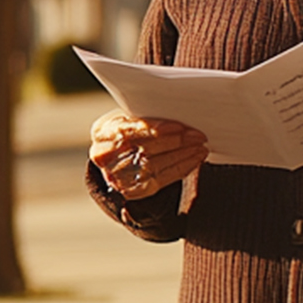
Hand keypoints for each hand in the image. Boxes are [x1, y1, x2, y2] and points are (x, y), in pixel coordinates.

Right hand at [90, 110, 207, 200]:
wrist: (118, 163)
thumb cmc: (129, 134)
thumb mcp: (128, 121)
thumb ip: (143, 117)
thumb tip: (176, 111)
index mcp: (102, 133)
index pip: (128, 131)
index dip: (155, 129)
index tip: (179, 127)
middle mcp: (104, 157)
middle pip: (143, 148)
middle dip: (174, 142)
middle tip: (197, 136)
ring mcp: (117, 177)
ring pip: (154, 165)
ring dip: (182, 155)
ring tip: (200, 147)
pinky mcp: (132, 191)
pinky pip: (160, 179)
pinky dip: (181, 168)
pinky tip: (195, 159)